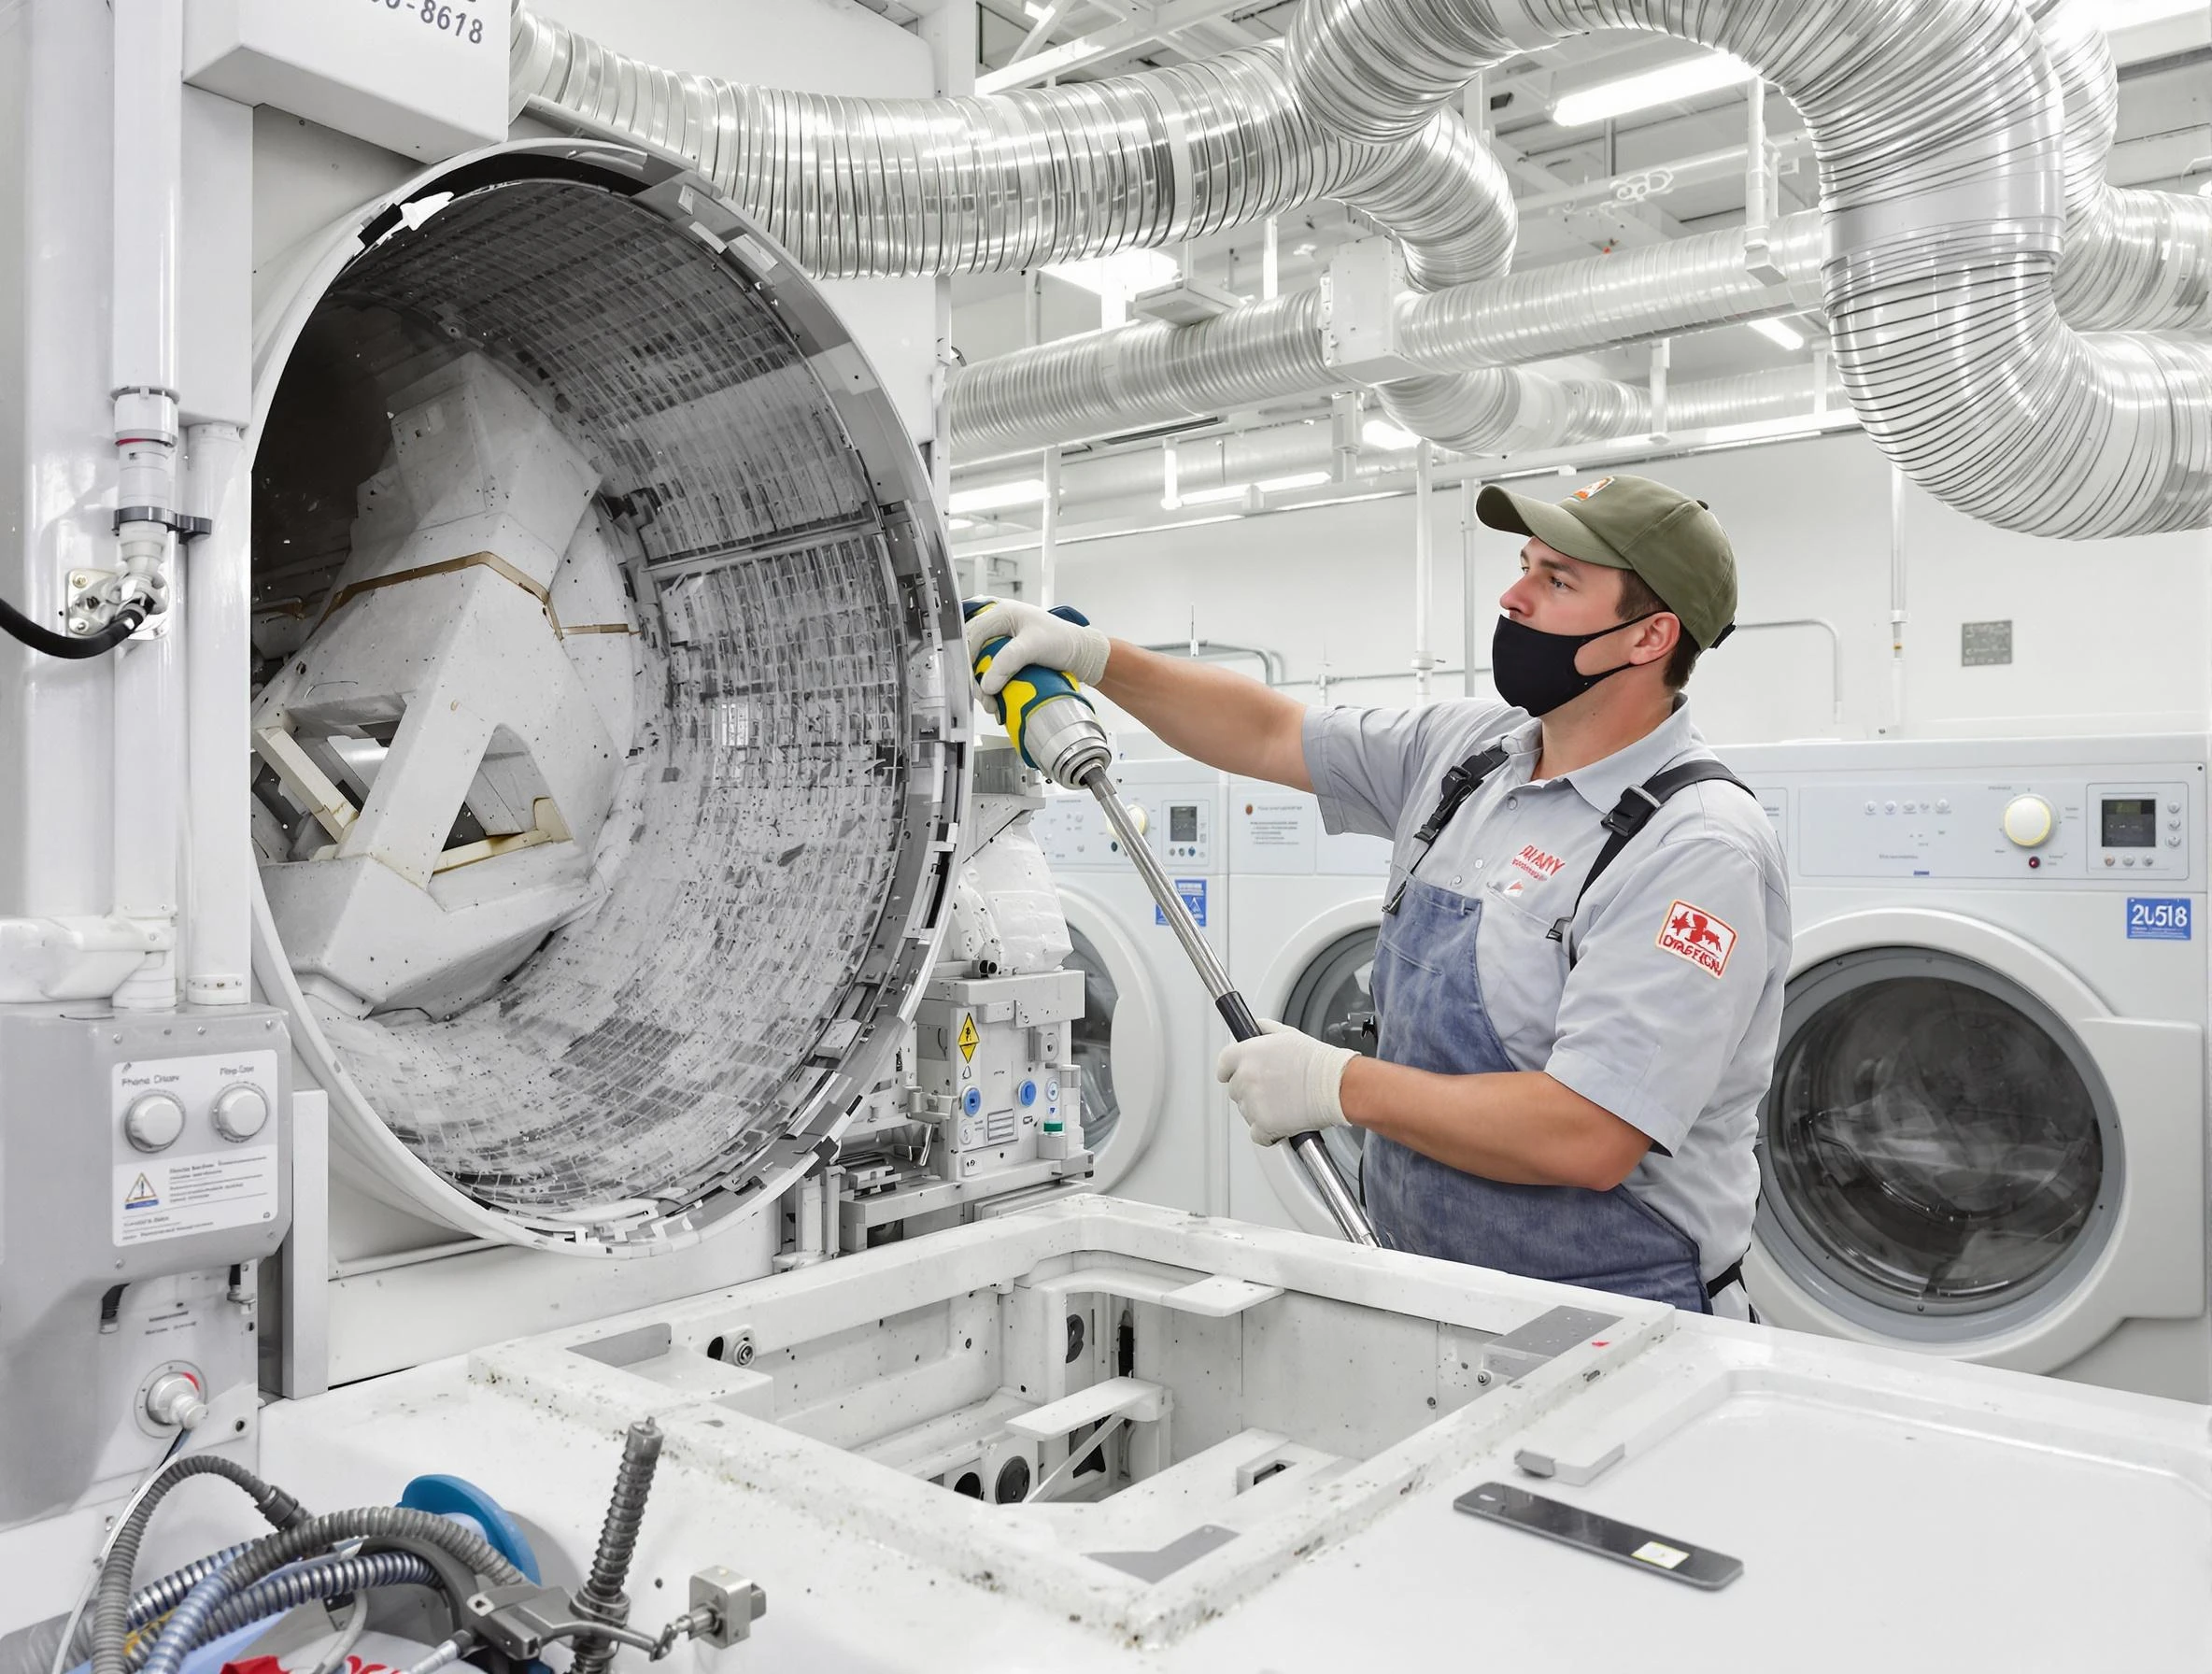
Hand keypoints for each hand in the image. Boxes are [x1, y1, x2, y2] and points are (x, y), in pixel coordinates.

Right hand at [964, 597, 1109, 696]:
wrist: (1083, 655)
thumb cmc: (1064, 640)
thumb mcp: (1034, 646)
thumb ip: (1008, 661)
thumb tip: (987, 683)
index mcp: (1002, 614)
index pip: (972, 635)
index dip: (967, 658)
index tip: (972, 680)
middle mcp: (1000, 627)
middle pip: (974, 653)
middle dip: (976, 677)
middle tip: (984, 696)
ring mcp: (1004, 643)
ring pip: (982, 665)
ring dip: (985, 686)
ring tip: (993, 703)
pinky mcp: (1010, 658)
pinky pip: (994, 673)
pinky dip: (994, 687)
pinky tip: (999, 699)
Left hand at [1216, 1020, 1354, 1146]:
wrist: (1336, 1085)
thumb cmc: (1318, 1062)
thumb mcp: (1288, 1034)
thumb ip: (1265, 1030)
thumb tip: (1256, 1027)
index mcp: (1248, 1054)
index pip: (1223, 1063)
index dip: (1230, 1070)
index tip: (1233, 1074)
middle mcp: (1246, 1077)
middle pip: (1235, 1089)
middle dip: (1250, 1090)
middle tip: (1272, 1089)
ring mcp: (1253, 1102)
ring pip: (1245, 1111)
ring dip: (1259, 1110)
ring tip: (1283, 1103)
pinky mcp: (1263, 1124)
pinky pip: (1256, 1134)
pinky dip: (1267, 1132)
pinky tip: (1281, 1122)